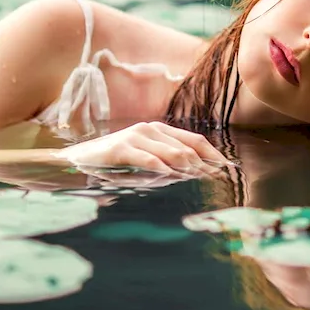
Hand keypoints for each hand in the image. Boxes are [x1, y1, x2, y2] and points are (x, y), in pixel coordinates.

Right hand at [53, 121, 231, 177]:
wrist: (79, 160)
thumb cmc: (117, 162)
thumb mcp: (147, 159)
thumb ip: (170, 162)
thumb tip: (198, 172)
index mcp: (160, 130)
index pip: (195, 140)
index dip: (214, 154)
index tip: (229, 167)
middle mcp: (151, 129)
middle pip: (187, 147)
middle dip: (205, 164)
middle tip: (218, 179)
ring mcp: (136, 137)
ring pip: (171, 153)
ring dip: (189, 168)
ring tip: (202, 179)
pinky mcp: (121, 149)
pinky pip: (147, 159)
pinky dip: (162, 168)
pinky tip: (174, 177)